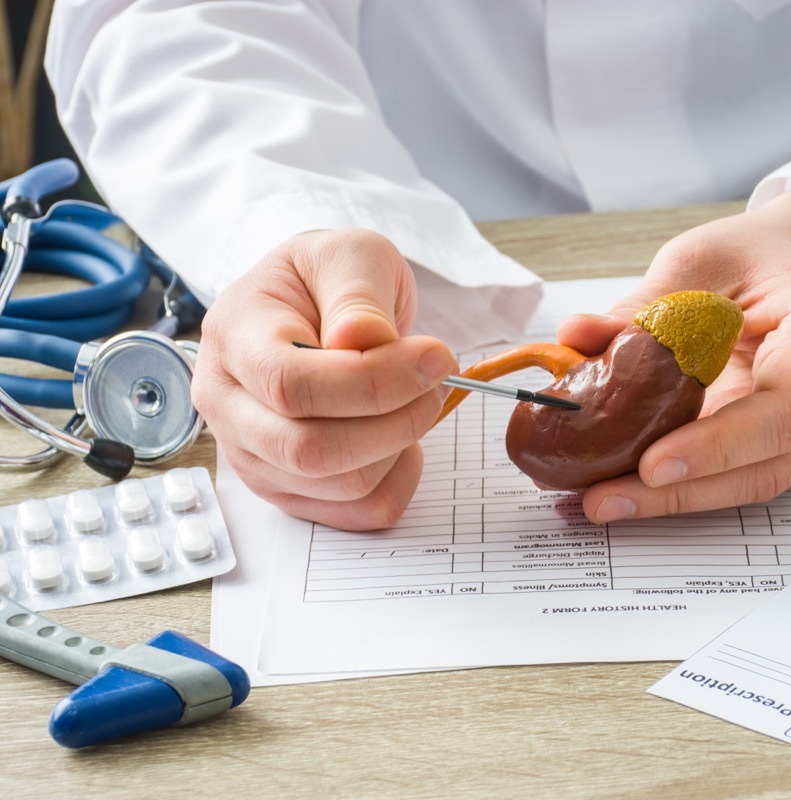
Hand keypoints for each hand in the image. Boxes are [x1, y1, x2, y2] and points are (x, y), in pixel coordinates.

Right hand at [191, 229, 454, 529]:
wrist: (313, 303)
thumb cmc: (327, 278)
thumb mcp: (349, 255)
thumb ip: (357, 294)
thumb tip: (363, 339)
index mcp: (234, 337)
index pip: (290, 385)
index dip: (372, 382)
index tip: (434, 358)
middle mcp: (228, 405)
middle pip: (309, 450)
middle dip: (394, 421)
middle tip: (435, 381)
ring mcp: (254, 454)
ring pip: (341, 485)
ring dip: (401, 445)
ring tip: (417, 398)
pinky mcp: (289, 488)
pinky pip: (357, 512)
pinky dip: (399, 479)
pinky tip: (402, 436)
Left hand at [557, 186, 790, 522]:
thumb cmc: (765, 252)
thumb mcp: (701, 259)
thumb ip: (645, 305)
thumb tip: (577, 338)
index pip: (786, 410)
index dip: (720, 447)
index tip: (652, 466)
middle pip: (768, 465)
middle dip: (682, 492)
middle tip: (603, 498)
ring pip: (755, 481)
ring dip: (678, 499)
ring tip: (606, 499)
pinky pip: (742, 471)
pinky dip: (688, 484)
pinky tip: (633, 485)